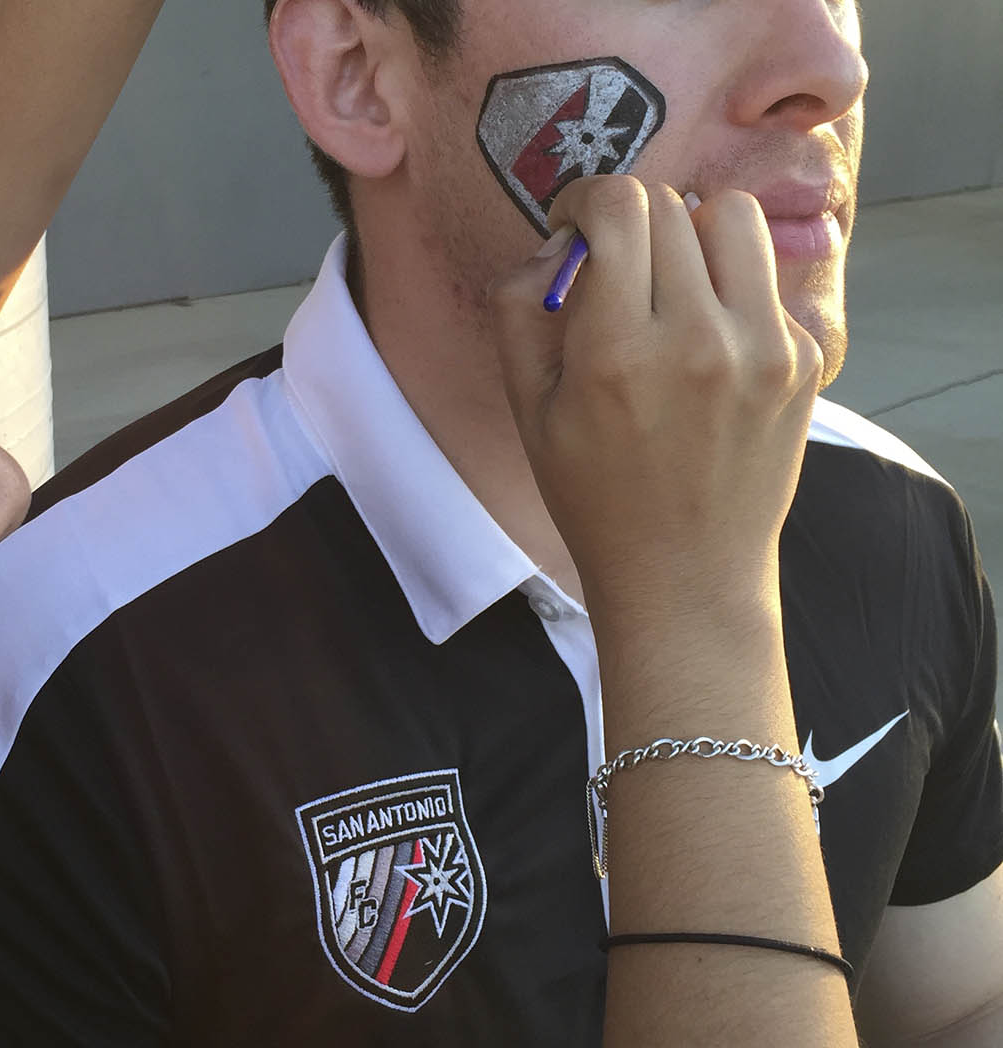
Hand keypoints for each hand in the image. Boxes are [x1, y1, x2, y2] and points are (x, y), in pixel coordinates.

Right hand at [488, 176, 822, 630]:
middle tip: (615, 267)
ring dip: (692, 230)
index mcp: (618, 352)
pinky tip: (708, 343)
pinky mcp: (801, 360)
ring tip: (671, 280)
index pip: (618, 205)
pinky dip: (729, 288)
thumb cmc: (594, 496)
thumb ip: (520, 309)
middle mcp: (698, 338)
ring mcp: (762, 347)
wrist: (685, 575)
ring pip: (733, 216)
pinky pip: (763, 279)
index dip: (585, 199)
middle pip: (669, 204)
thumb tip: (555, 244)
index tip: (575, 227)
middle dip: (630, 220)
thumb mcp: (528, 410)